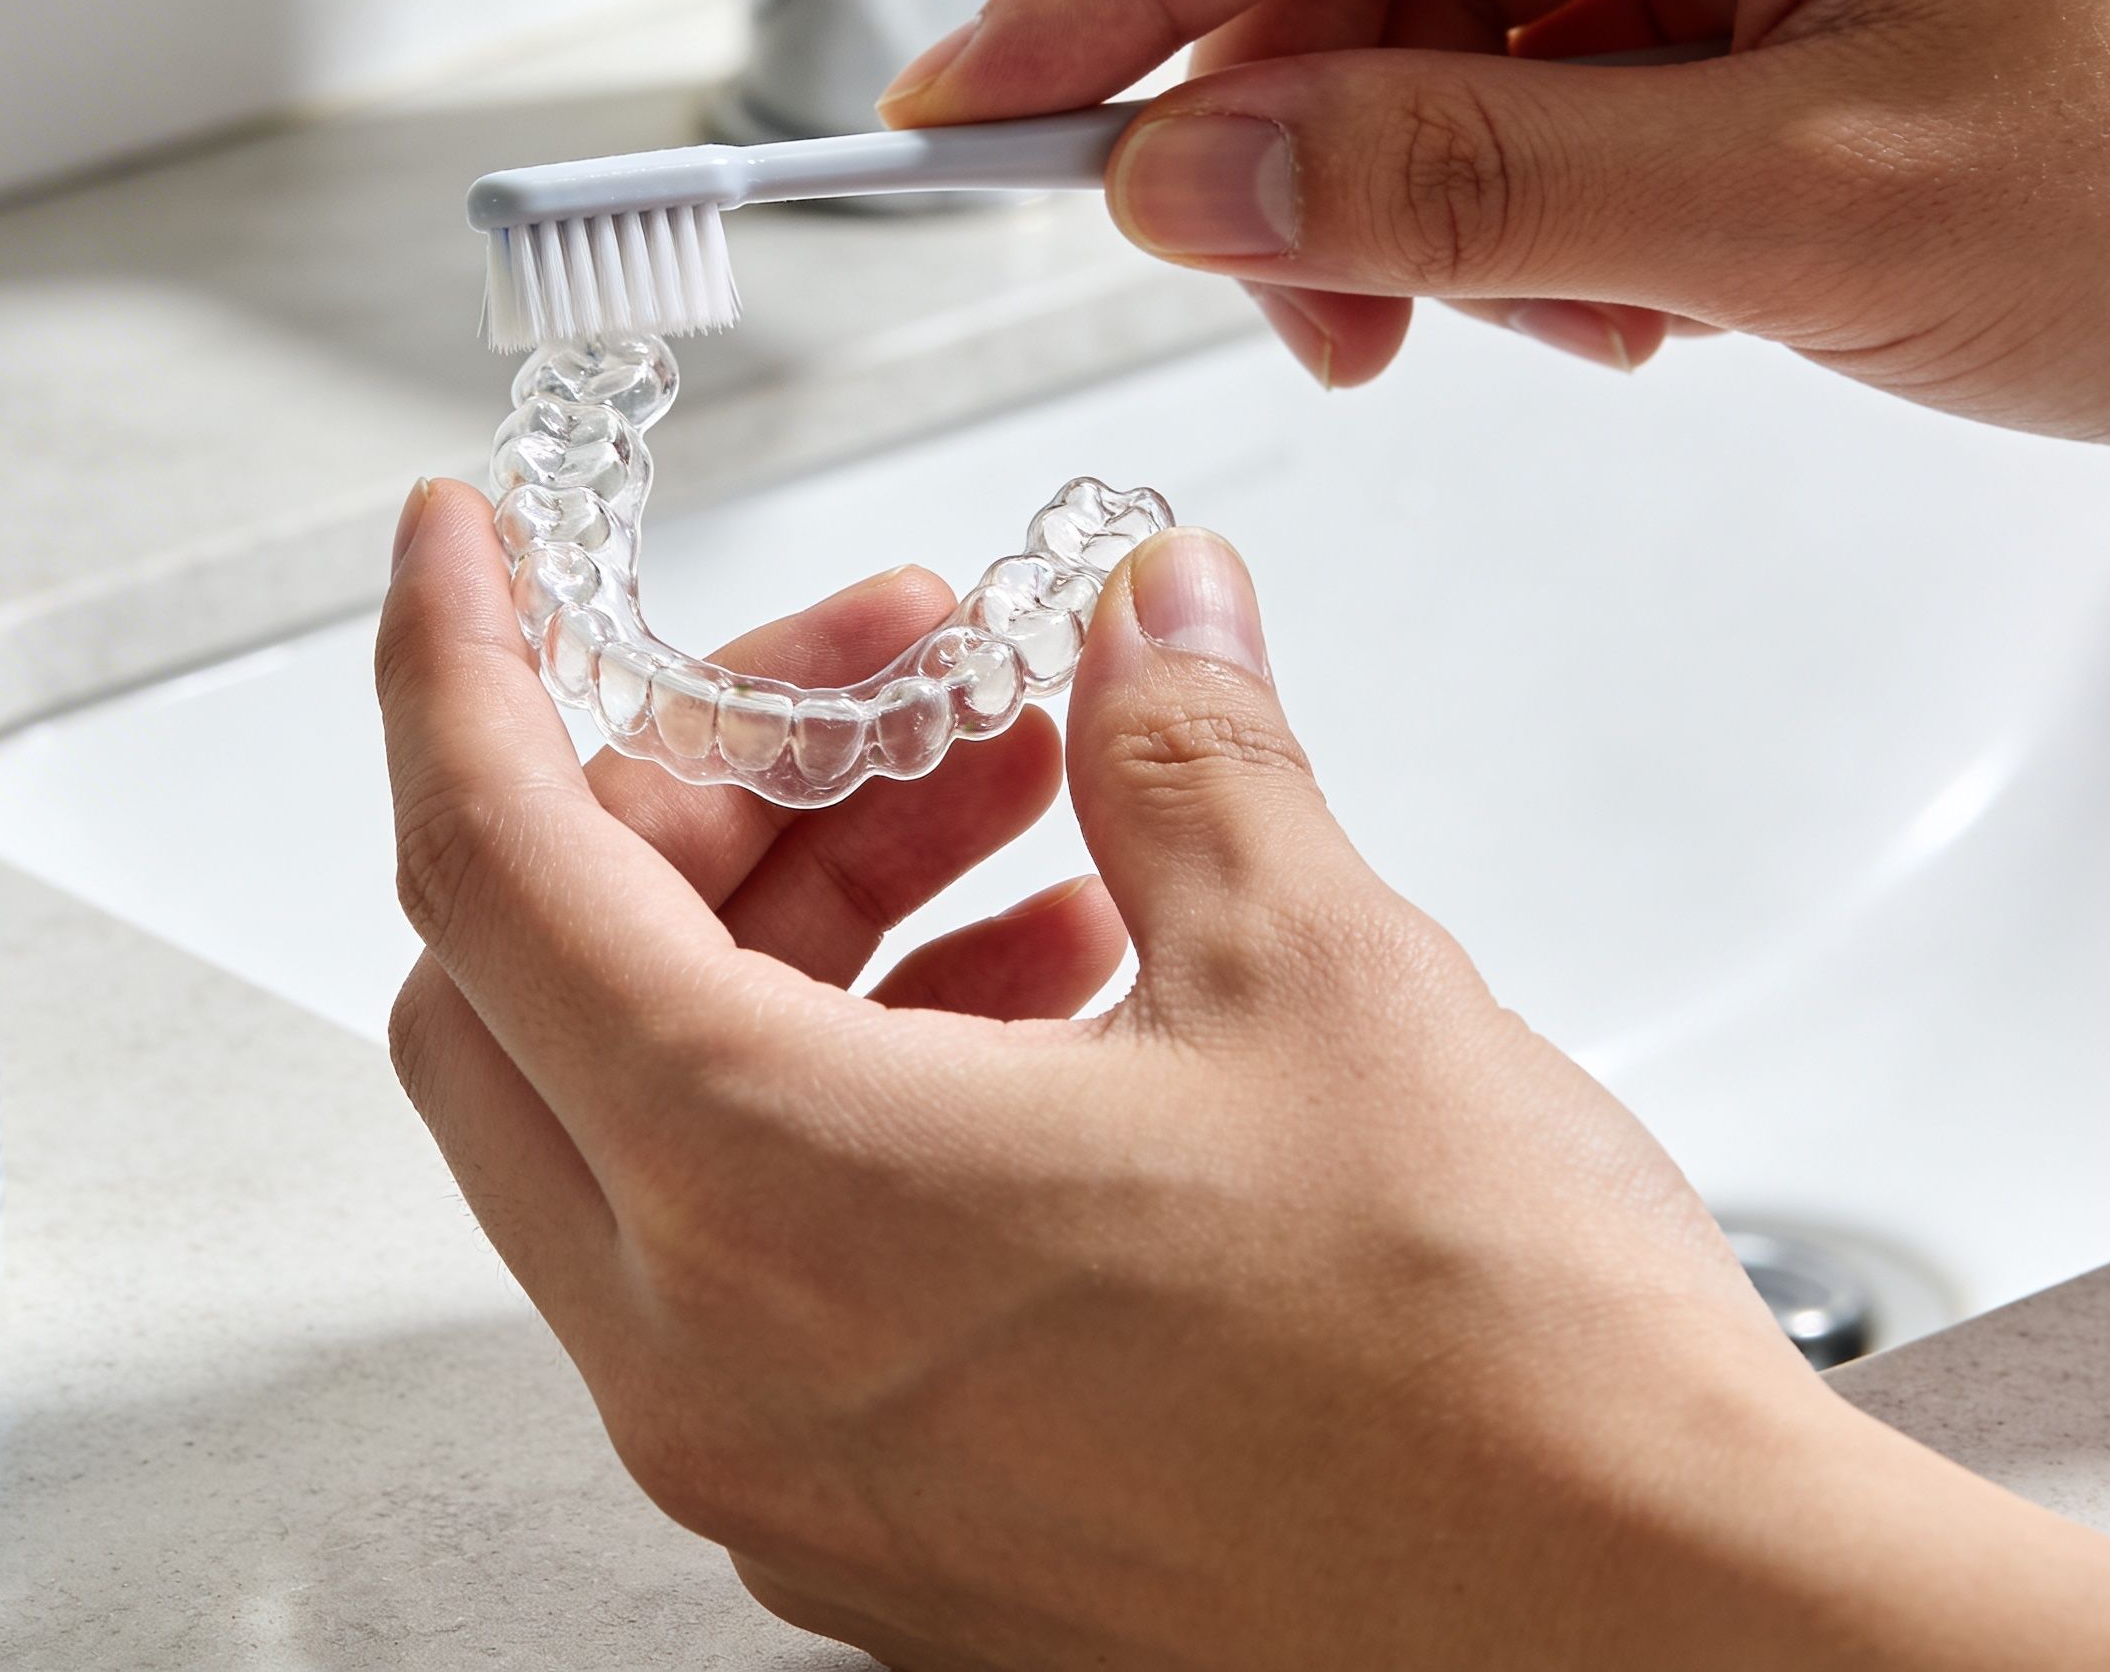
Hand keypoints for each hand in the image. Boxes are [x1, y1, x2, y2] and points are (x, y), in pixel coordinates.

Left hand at [377, 481, 2109, 1666]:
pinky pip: (760, 1255)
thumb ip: (1177, 750)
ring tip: (1034, 818)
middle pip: (535, 989)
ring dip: (804, 925)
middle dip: (697, 787)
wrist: (1648, 1644)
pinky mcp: (887, 1521)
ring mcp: (790, 1466)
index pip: (485, 867)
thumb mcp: (1318, 970)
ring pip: (651, 1119)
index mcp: (766, 1196)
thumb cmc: (1493, 1386)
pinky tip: (1064, 992)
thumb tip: (1145, 621)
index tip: (463, 547)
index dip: (462, 664)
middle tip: (895, 682)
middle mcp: (718, 1362)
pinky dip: (855, 1083)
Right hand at [886, 0, 2109, 553]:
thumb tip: (1187, 182)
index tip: (976, 106)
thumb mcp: (1798, 213)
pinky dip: (1564, 187)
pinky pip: (1591, 42)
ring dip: (1454, 179)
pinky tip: (1639, 294)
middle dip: (1315, 120)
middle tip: (1284, 303)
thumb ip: (1452, 189)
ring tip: (1542, 321)